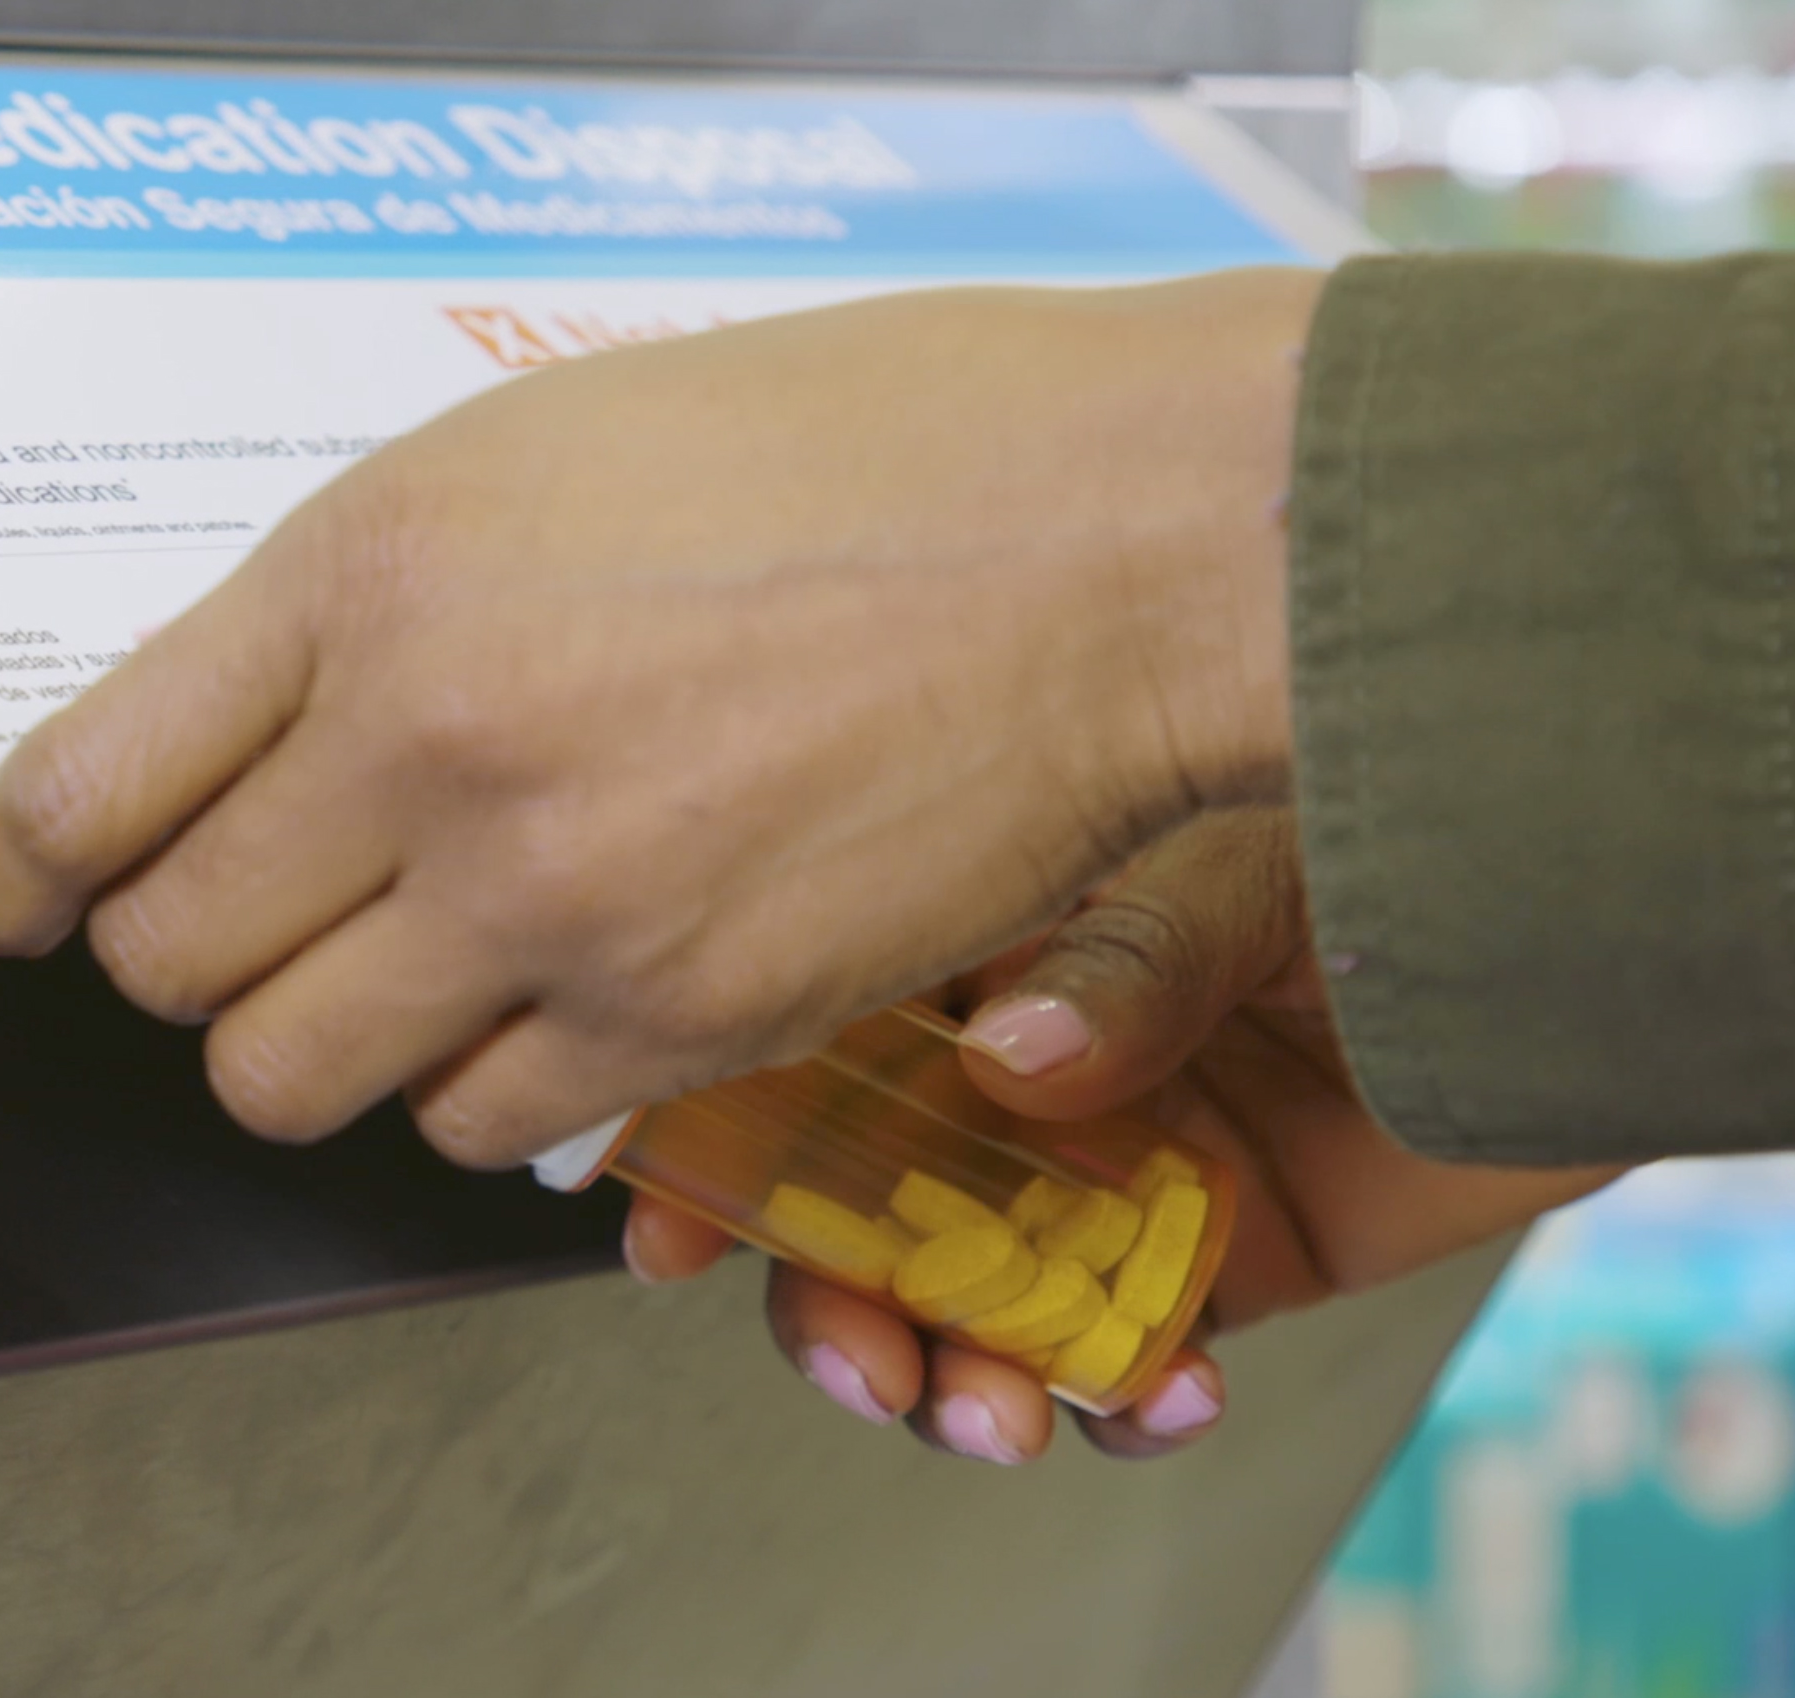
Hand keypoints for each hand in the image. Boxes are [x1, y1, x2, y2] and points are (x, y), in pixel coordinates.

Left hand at [0, 271, 1320, 1165]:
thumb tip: (227, 738)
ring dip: (321, 1044)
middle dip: (184, 956)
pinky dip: (481, 1093)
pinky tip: (545, 1007)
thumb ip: (356, 606)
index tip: (11, 903)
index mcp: (368, 573)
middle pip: (166, 964)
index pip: (78, 793)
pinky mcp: (676, 1020)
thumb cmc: (852, 452)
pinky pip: (478, 1131)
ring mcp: (549, 899)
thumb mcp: (535, 454)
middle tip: (259, 919)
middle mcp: (427, 745)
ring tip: (406, 974)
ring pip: (291, 1081)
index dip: (10, 876)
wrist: (1109, 536)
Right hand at [626, 808, 1621, 1464]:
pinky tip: (1160, 1396)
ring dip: (957, 1380)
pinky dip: (1125, 1403)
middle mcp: (1011, 1063)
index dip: (720, 1143)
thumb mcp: (1244, 855)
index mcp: (973, 937)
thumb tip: (1009, 1055)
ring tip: (992, 1419)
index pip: (803, 1040)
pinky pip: (1126, 1359)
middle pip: (858, 1204)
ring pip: (970, 1302)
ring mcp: (1098, 1169)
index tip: (665, 1233)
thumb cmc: (1396, 826)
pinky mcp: (1205, 1262)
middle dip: (834, 1305)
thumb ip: (1131, 956)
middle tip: (861, 1365)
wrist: (1580, 923)